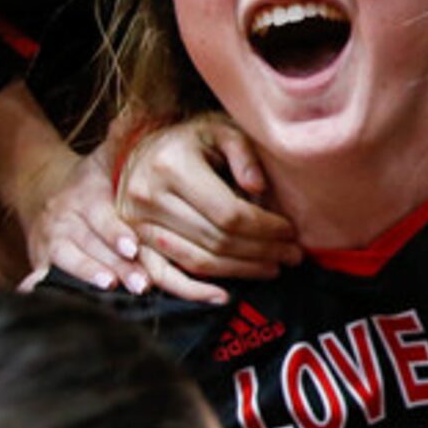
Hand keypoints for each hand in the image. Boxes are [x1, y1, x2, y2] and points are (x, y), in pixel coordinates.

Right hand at [19, 142, 146, 293]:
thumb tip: (136, 111)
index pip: (100, 216)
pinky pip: (37, 277)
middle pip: (88, 244)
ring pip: (67, 262)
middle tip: (137, 283)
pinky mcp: (40, 261)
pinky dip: (37, 288)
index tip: (132, 247)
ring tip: (108, 289)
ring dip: (86, 276)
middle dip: (113, 265)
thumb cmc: (91, 182)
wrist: (44, 191)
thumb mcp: (104, 159)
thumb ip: (122, 140)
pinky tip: (41, 298)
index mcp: (85, 197)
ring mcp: (51, 242)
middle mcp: (65, 220)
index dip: (114, 231)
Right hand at [116, 114, 298, 303]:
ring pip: (196, 260)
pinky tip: (223, 297)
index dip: (265, 228)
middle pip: (216, 239)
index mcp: (172, 166)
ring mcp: (136, 223)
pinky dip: (192, 292)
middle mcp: (148, 196)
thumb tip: (258, 188)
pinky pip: (162, 275)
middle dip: (261, 251)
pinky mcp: (134, 241)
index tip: (290, 231)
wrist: (143, 148)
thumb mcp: (220, 130)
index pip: (228, 213)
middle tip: (293, 255)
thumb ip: (243, 153)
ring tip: (272, 268)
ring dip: (239, 271)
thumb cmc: (192, 139)